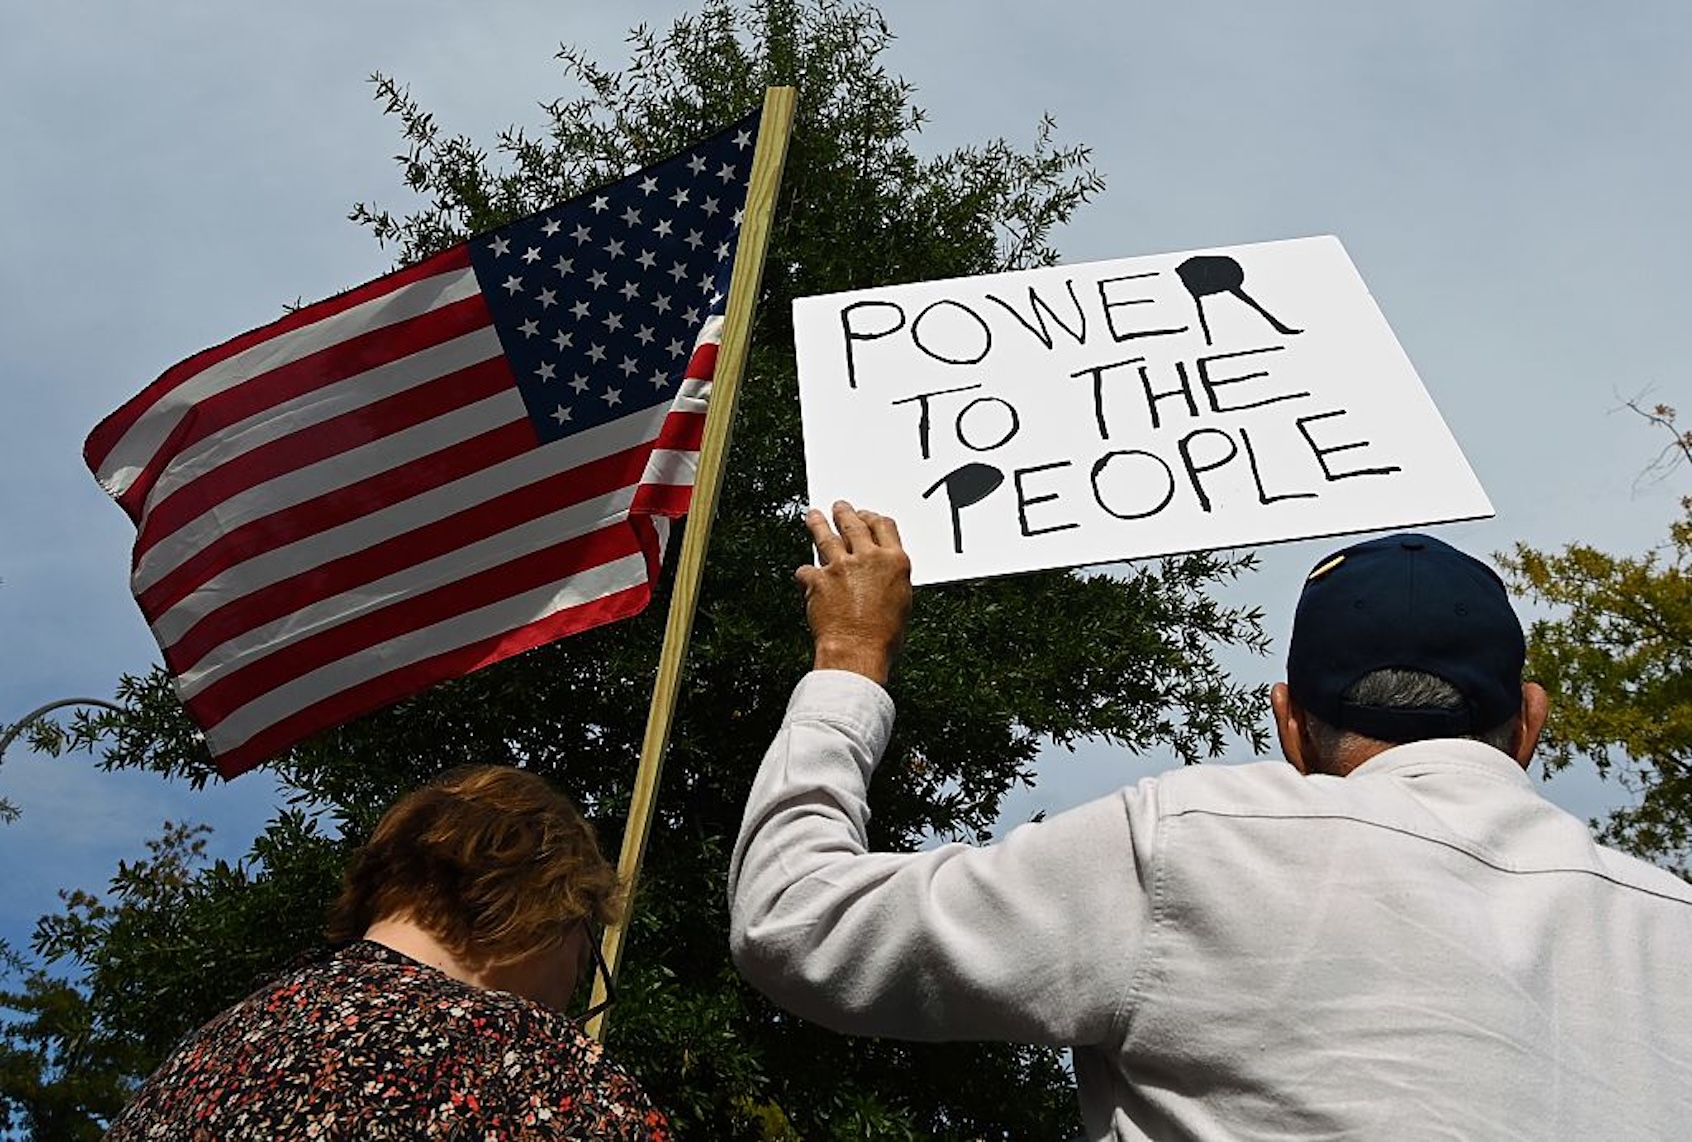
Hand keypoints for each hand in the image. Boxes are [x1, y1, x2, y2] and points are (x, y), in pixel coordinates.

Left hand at [796, 501, 912, 684]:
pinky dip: (805, 573)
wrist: (857, 651)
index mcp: (894, 562)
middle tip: (839, 507)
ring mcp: (840, 566)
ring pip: (826, 536)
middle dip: (845, 514)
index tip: (866, 516)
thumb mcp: (902, 602)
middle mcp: (867, 558)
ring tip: (813, 516)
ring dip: (818, 524)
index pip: (884, 526)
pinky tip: (803, 574)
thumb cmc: (883, 637)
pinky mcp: (818, 579)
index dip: (872, 518)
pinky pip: (806, 569)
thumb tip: (882, 574)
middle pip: (854, 525)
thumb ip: (890, 579)